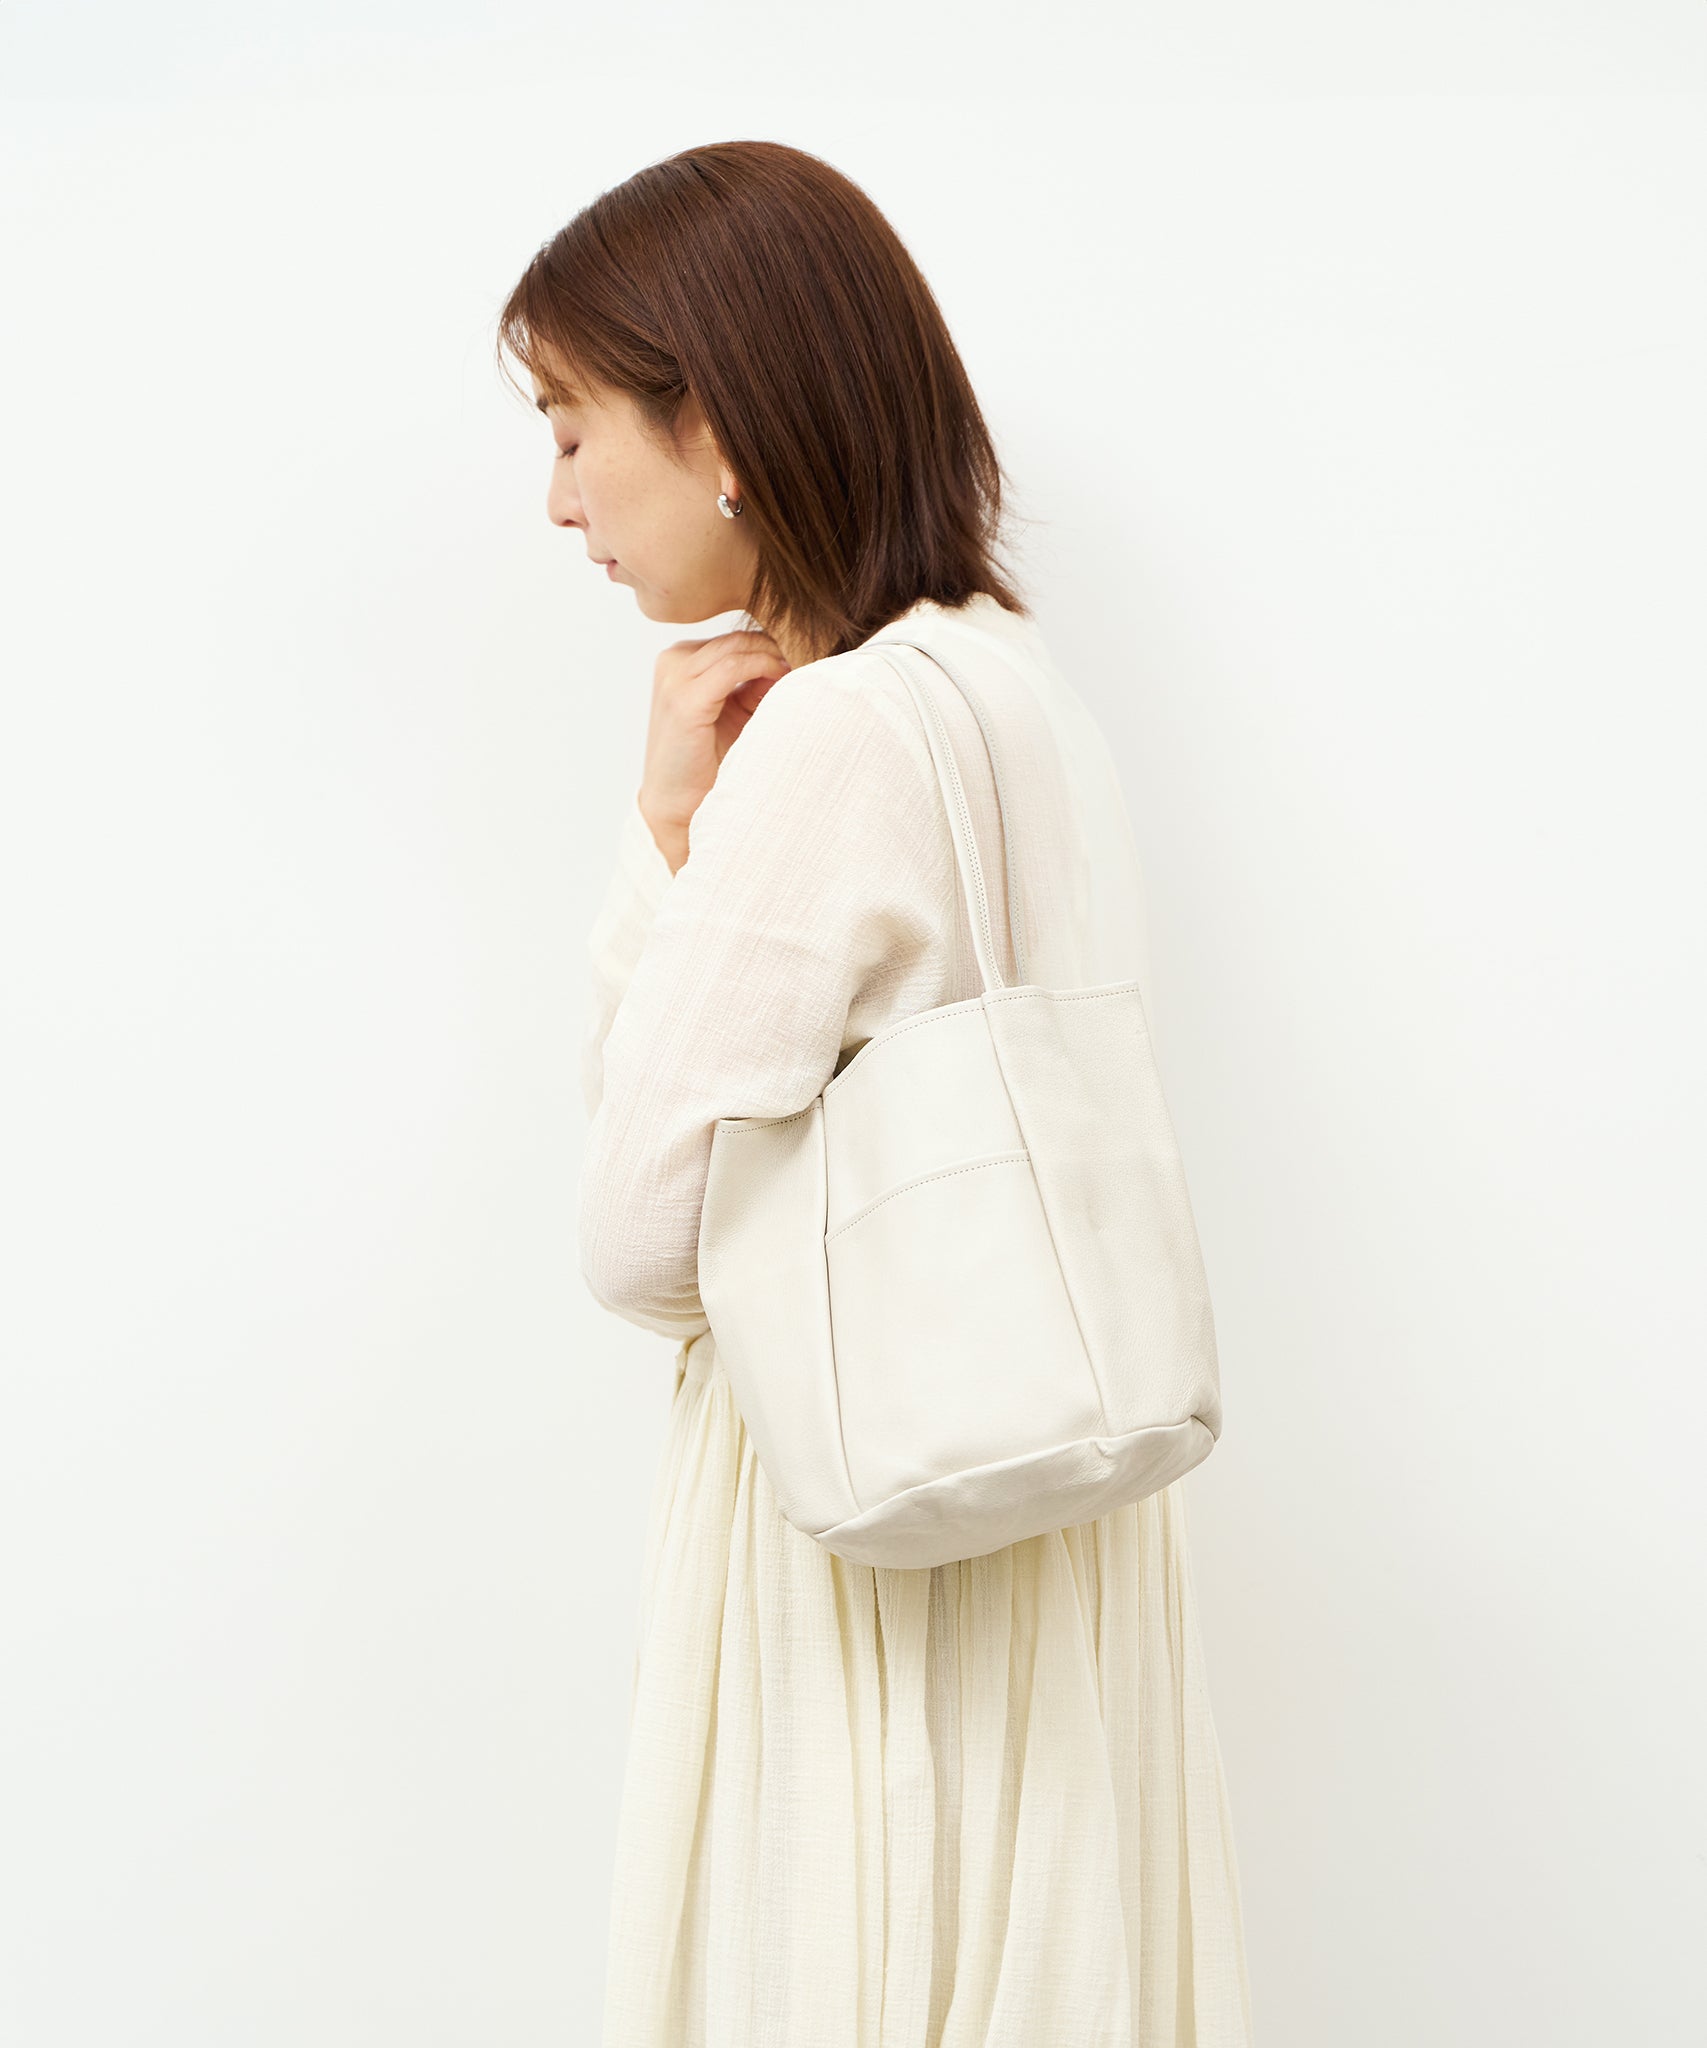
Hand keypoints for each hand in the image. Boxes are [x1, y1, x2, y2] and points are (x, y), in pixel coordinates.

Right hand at [637, 629, 792, 873]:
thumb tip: (793, 659)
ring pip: (738, 646)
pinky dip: (765, 666)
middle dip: (776, 646)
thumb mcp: (734, 712)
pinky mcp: (684, 699)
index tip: (804, 659)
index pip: (734, 638)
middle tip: (810, 662)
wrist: (679, 808)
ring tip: (800, 673)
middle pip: (738, 638)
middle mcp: (673, 662)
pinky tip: (784, 679)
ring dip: (774, 656)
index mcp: (680, 661)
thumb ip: (755, 683)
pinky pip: (734, 665)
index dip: (771, 646)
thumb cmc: (709, 764)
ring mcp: (674, 678)